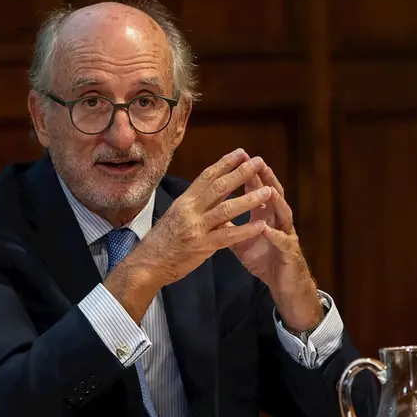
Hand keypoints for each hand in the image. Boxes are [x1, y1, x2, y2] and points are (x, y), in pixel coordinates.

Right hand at [104, 149, 270, 321]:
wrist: (148, 264)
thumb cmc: (163, 241)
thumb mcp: (176, 216)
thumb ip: (195, 207)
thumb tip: (212, 196)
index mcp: (184, 201)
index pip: (207, 176)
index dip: (225, 163)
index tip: (241, 152)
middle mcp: (190, 210)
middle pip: (219, 187)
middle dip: (241, 173)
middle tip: (258, 162)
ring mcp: (196, 227)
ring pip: (226, 209)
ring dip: (249, 199)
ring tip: (268, 192)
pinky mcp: (202, 245)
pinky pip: (228, 236)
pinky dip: (246, 230)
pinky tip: (261, 225)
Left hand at [229, 160, 323, 331]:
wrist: (283, 284)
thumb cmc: (264, 260)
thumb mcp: (242, 242)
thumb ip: (230, 227)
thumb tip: (211, 214)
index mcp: (266, 216)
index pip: (257, 191)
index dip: (248, 176)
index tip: (238, 160)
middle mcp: (278, 221)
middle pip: (273, 195)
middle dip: (265, 179)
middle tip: (257, 163)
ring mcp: (286, 235)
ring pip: (283, 213)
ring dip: (275, 202)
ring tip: (268, 189)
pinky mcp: (290, 252)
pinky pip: (282, 242)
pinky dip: (274, 234)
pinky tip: (266, 228)